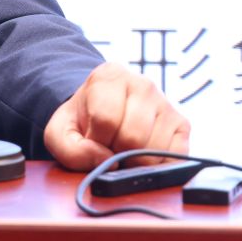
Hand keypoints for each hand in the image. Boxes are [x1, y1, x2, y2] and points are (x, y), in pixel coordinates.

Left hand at [42, 62, 189, 170]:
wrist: (100, 115)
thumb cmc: (82, 123)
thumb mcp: (59, 133)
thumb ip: (71, 150)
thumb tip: (106, 161)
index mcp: (109, 76)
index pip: (106, 119)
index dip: (96, 140)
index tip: (92, 139)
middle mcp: (143, 84)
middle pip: (132, 136)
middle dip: (117, 152)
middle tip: (109, 147)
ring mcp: (166, 102)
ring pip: (154, 148)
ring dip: (136, 160)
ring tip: (125, 148)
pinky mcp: (182, 124)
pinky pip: (175, 156)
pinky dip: (156, 164)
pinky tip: (143, 154)